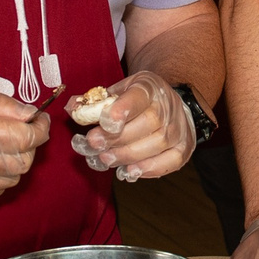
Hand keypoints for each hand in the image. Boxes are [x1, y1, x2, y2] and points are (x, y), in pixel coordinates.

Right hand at [0, 67, 48, 199]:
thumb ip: (5, 105)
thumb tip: (31, 116)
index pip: (24, 138)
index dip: (40, 130)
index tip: (40, 123)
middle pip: (21, 162)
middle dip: (30, 147)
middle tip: (23, 133)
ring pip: (11, 180)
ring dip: (16, 163)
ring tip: (5, 147)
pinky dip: (0, 178)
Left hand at [67, 71, 195, 181]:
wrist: (169, 104)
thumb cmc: (138, 100)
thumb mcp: (118, 91)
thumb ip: (96, 101)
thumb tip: (73, 108)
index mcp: (149, 87)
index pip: (139, 96)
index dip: (123, 109)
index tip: (105, 122)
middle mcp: (168, 106)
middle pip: (149, 123)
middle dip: (118, 138)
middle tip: (94, 145)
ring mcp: (179, 128)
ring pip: (158, 143)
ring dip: (128, 155)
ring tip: (106, 159)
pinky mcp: (184, 147)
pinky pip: (171, 161)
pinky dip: (149, 169)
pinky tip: (129, 171)